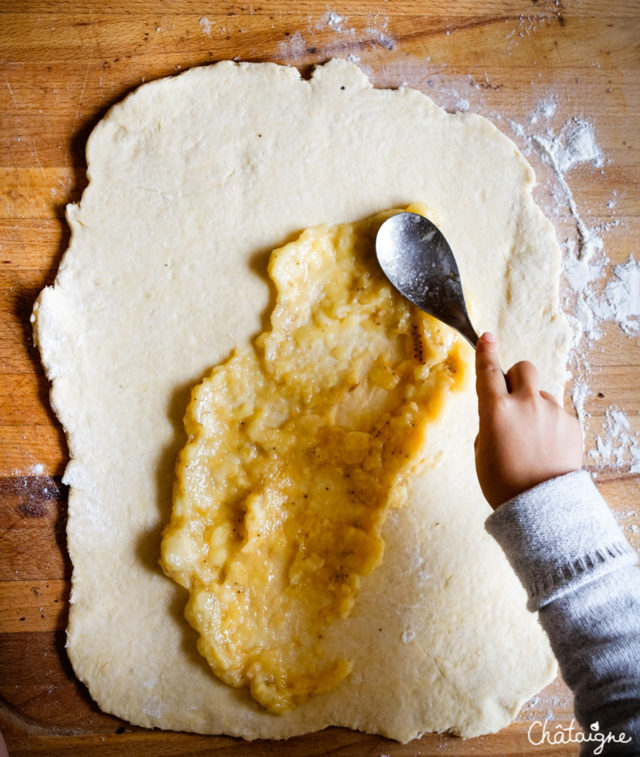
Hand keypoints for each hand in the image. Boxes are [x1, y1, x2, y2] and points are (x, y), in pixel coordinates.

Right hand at [474, 332, 582, 508]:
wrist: (541, 507)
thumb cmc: (502, 483)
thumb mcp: (481, 452)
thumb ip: (489, 424)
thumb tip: (501, 415)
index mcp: (496, 411)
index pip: (488, 371)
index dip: (486, 351)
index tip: (487, 337)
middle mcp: (526, 404)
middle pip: (524, 369)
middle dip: (516, 377)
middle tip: (513, 398)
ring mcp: (552, 413)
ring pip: (542, 395)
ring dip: (535, 407)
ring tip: (532, 440)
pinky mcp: (571, 425)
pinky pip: (557, 414)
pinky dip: (550, 425)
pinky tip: (547, 449)